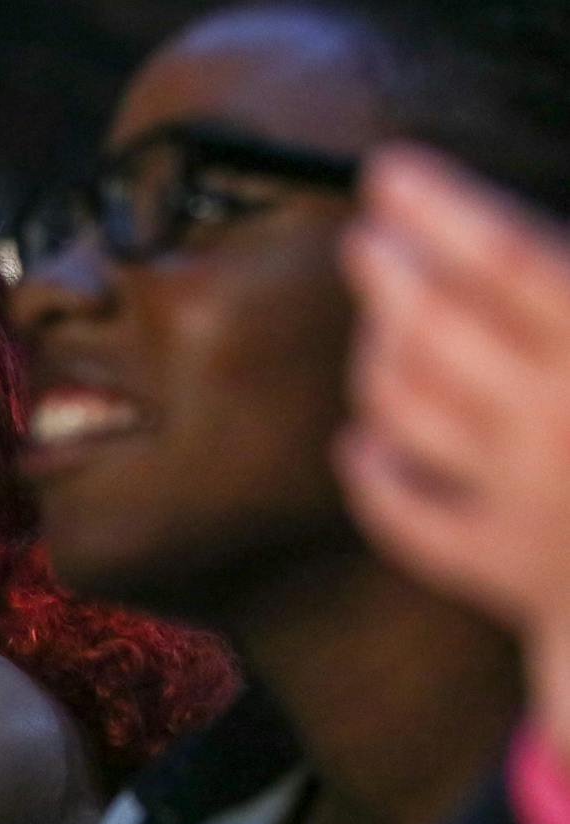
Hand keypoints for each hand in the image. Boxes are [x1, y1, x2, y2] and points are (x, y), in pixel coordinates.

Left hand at [339, 146, 569, 631]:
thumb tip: (496, 242)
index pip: (508, 259)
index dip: (441, 209)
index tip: (389, 172)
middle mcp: (561, 422)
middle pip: (435, 328)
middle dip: (388, 275)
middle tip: (366, 243)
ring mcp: (524, 497)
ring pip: (402, 406)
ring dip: (376, 358)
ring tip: (380, 324)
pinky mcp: (500, 564)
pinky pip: (400, 511)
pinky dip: (374, 471)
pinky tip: (361, 440)